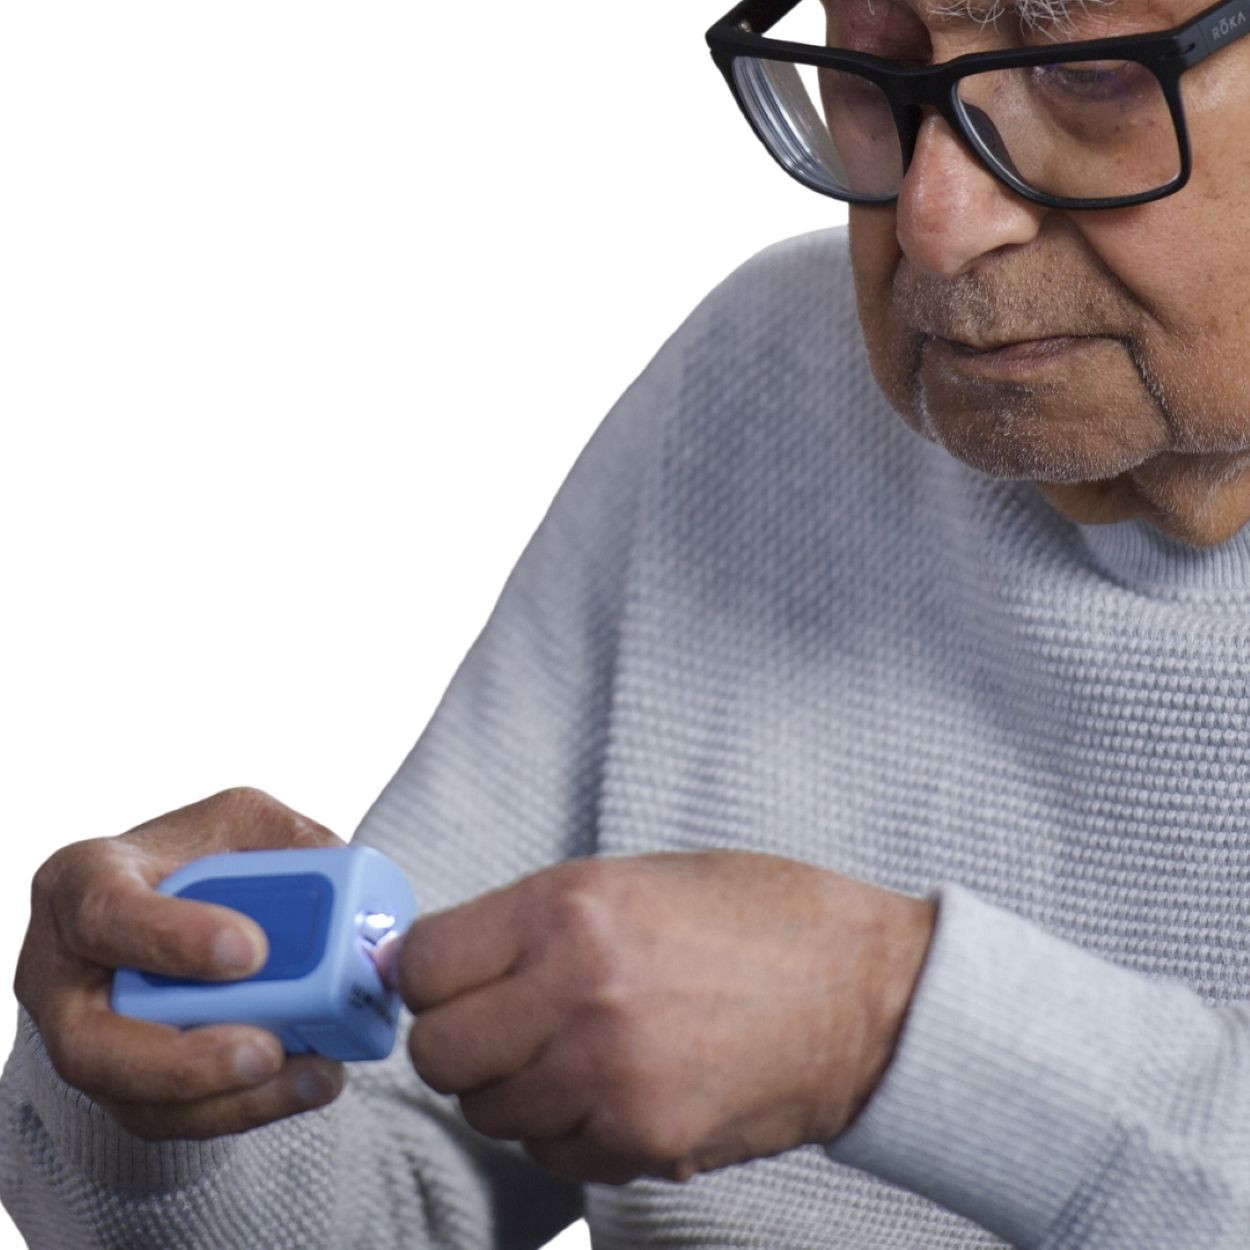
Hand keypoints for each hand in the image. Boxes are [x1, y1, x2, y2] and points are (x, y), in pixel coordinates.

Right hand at [15, 787, 348, 1140]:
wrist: (176, 909)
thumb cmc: (198, 856)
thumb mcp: (239, 822)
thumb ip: (288, 839)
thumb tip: (346, 873)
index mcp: (84, 882)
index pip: (105, 913)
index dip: (172, 939)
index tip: (251, 951)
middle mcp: (65, 971)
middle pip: (92, 1042)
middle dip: (183, 1059)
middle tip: (268, 1048)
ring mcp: (85, 1037)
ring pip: (131, 1097)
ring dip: (224, 1100)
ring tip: (306, 1074)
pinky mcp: (121, 1085)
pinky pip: (168, 1119)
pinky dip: (240, 1110)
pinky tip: (304, 1085)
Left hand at [384, 851, 935, 1184]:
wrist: (868, 993)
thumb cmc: (760, 918)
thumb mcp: (636, 879)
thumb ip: (534, 921)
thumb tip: (445, 960)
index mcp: (570, 908)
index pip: (424, 963)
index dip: (430, 972)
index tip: (450, 976)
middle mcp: (575, 994)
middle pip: (437, 1050)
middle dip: (459, 1038)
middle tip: (503, 1021)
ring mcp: (607, 1079)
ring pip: (487, 1111)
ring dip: (513, 1086)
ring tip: (575, 1049)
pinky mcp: (642, 1144)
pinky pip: (550, 1152)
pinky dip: (567, 1127)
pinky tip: (619, 1086)